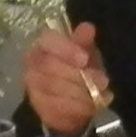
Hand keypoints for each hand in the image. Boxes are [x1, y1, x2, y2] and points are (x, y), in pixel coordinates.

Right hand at [23, 22, 103, 136]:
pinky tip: (89, 107)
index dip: (66, 49)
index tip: (84, 59)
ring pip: (52, 87)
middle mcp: (33, 64)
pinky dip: (75, 108)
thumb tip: (87, 28)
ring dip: (79, 92)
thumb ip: (85, 42)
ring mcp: (32, 87)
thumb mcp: (87, 54)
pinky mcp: (38, 107)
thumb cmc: (81, 71)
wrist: (77, 100)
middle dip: (78, 74)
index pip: (48, 41)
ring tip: (98, 95)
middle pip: (49, 65)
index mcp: (44, 45)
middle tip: (102, 81)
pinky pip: (54, 107)